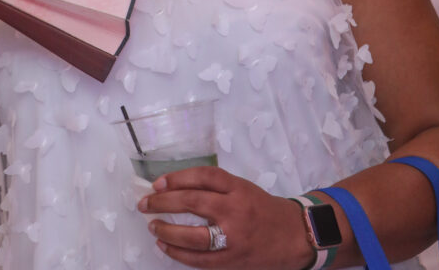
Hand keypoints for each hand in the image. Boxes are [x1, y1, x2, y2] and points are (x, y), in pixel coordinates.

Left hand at [138, 167, 312, 269]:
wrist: (294, 236)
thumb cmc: (262, 208)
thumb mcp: (242, 187)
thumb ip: (215, 187)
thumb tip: (174, 188)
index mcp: (238, 187)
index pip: (203, 176)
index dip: (177, 178)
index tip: (157, 183)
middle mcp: (235, 210)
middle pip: (193, 202)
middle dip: (164, 202)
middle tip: (145, 203)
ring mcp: (233, 238)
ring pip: (194, 235)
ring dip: (168, 230)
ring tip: (152, 225)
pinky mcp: (232, 261)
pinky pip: (200, 259)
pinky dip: (179, 254)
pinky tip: (166, 246)